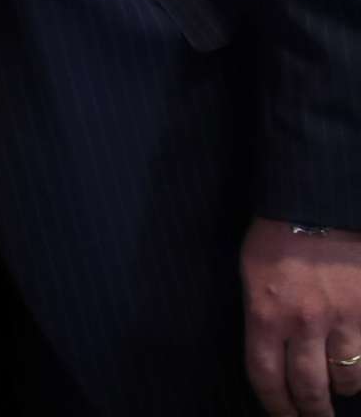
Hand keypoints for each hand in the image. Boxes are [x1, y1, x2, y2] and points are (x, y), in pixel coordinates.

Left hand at [243, 217, 360, 415]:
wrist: (318, 205)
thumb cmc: (275, 236)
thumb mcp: (250, 275)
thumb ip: (260, 316)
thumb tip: (268, 353)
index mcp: (264, 314)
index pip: (266, 377)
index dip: (274, 406)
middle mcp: (302, 324)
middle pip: (308, 388)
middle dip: (311, 412)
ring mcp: (341, 320)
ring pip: (345, 378)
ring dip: (340, 388)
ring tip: (336, 387)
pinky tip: (356, 367)